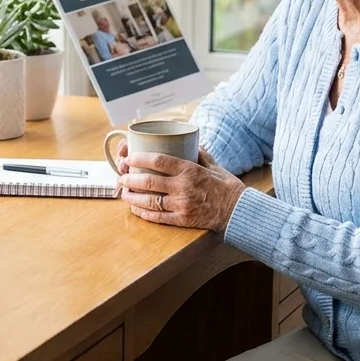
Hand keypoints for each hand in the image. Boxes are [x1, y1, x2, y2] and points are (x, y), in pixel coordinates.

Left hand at [117, 148, 245, 231]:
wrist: (238, 211)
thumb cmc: (226, 186)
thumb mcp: (213, 164)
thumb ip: (197, 153)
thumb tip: (184, 141)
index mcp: (190, 170)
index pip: (159, 161)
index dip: (140, 159)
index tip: (129, 158)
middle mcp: (184, 187)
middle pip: (149, 182)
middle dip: (130, 179)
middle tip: (121, 177)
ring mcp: (182, 205)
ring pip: (150, 201)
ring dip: (133, 197)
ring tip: (124, 193)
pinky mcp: (183, 220)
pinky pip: (158, 217)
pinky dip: (143, 213)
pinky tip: (135, 208)